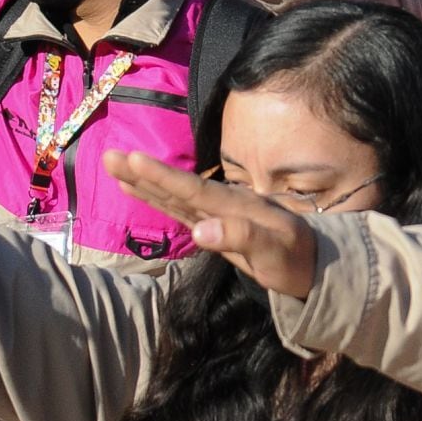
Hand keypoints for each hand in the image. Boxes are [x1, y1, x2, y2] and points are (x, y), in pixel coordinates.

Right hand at [101, 150, 317, 296]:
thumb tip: (201, 231)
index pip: (194, 189)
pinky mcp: (212, 226)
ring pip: (173, 195)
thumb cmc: (296, 260)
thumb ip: (242, 238)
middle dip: (144, 172)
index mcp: (237, 207)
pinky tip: (135, 189)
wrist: (312, 264)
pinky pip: (178, 209)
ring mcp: (216, 214)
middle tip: (109, 156)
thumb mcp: (275, 252)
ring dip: (143, 181)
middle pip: (177, 186)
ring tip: (113, 165)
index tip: (133, 159)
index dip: (164, 177)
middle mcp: (224, 205)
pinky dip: (156, 198)